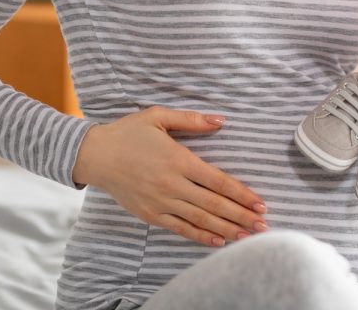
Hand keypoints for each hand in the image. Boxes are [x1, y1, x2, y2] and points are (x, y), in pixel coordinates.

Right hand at [71, 106, 268, 246]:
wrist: (94, 155)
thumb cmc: (128, 133)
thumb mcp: (158, 116)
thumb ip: (191, 120)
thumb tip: (221, 120)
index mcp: (178, 160)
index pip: (218, 181)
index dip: (242, 194)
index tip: (260, 203)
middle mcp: (172, 185)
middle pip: (214, 205)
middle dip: (241, 216)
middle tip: (263, 225)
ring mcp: (160, 202)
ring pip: (200, 220)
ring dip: (227, 229)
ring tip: (248, 236)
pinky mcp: (150, 215)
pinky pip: (180, 229)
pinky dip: (200, 236)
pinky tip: (218, 241)